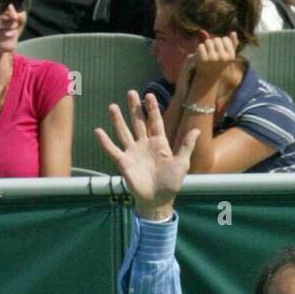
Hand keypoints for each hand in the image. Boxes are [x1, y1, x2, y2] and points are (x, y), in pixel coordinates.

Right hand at [95, 91, 198, 216]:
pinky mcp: (124, 163)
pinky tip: (98, 131)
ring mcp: (133, 152)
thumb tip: (196, 130)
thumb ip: (186, 146)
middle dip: (135, 108)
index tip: (149, 95)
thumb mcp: (182, 164)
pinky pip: (113, 150)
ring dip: (118, 120)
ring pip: (124, 132)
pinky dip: (105, 142)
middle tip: (131, 92)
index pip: (155, 122)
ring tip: (112, 106)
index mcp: (159, 143)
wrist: (158, 200)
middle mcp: (144, 144)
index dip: (152, 109)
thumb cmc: (171, 183)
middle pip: (138, 122)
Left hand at [187, 32, 239, 96]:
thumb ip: (232, 44)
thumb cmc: (218, 64)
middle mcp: (223, 57)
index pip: (225, 39)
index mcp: (231, 56)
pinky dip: (199, 50)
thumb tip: (234, 32)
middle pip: (216, 39)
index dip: (221, 44)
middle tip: (212, 55)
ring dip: (206, 46)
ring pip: (208, 41)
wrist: (208, 78)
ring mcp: (213, 58)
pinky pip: (200, 46)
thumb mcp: (227, 55)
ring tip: (207, 56)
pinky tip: (201, 58)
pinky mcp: (204, 59)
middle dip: (213, 44)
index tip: (220, 53)